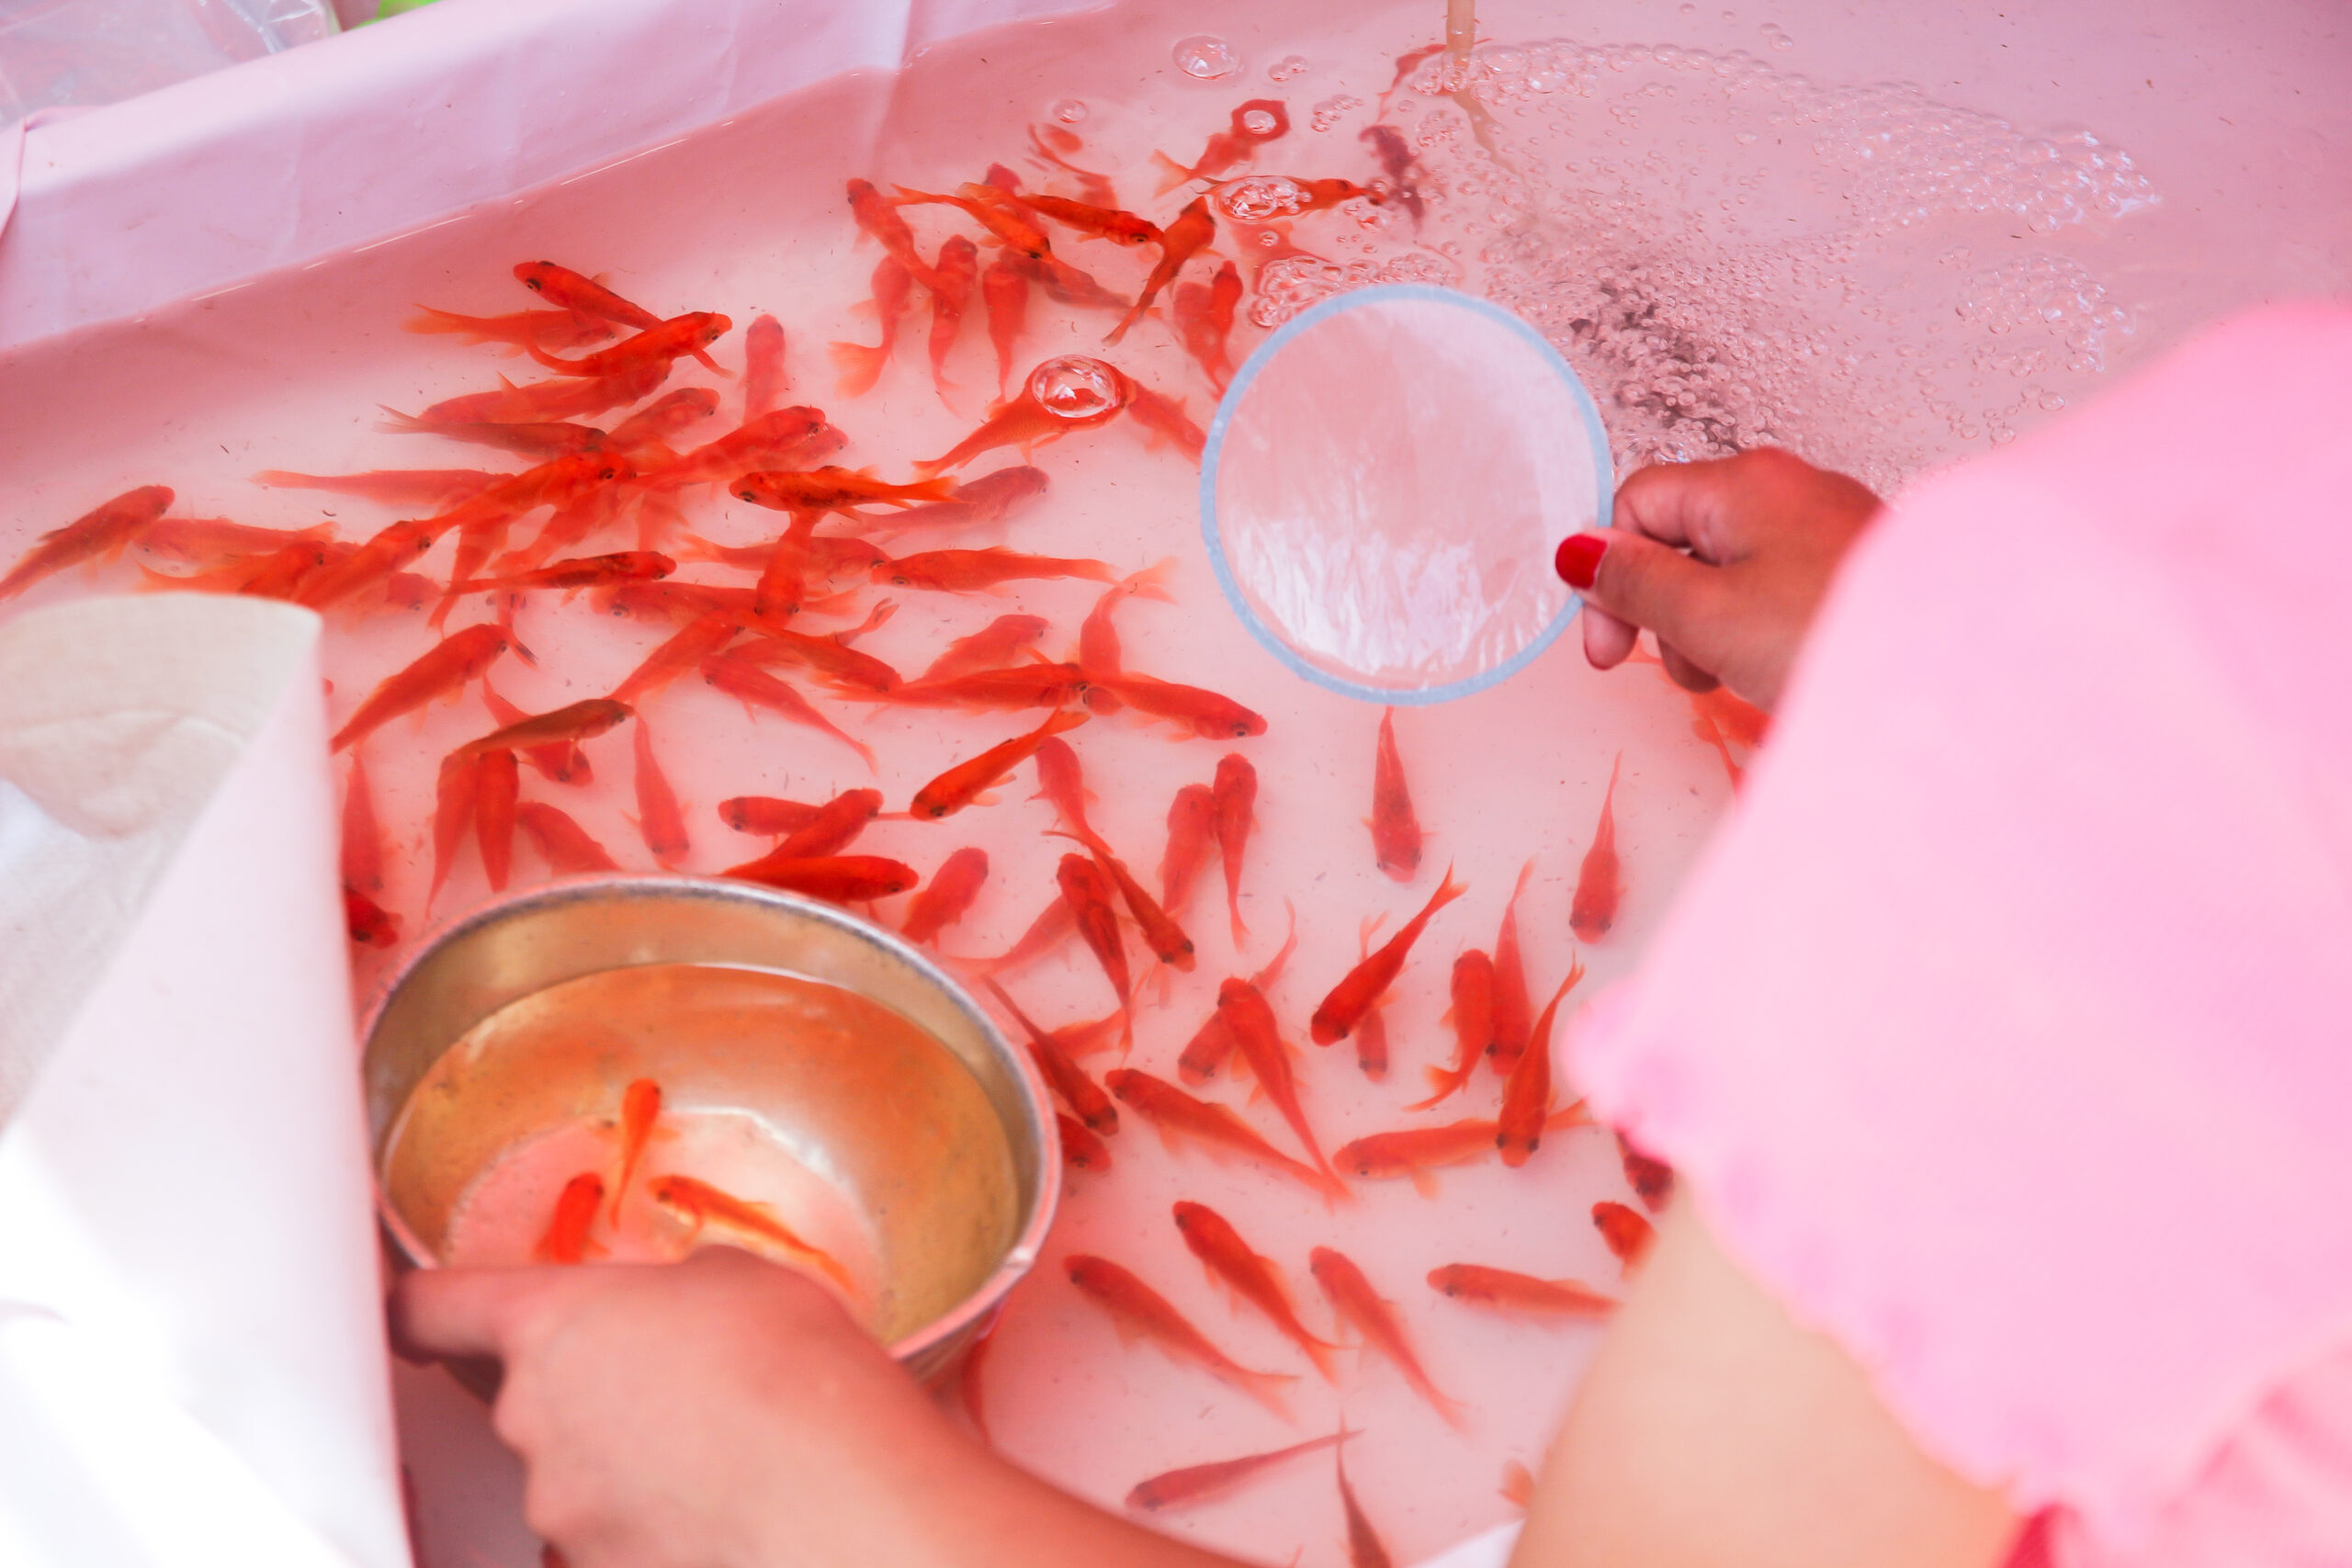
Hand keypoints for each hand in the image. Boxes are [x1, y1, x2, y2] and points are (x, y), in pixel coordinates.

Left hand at [390, 1250, 1236, 1567]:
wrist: (830, 1499)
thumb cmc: (791, 1377)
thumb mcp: (740, 1278)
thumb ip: (677, 1287)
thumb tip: (684, 1305)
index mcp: (553, 1326)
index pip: (440, 1308)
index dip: (419, 1307)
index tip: (406, 1312)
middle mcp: (533, 1422)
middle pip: (525, 1401)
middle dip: (587, 1391)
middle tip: (674, 1382)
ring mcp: (560, 1512)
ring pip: (575, 1479)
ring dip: (627, 1463)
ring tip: (722, 1450)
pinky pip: (612, 1540)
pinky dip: (652, 1525)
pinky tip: (720, 1507)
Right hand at [1555, 449, 1880, 710]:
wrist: (1956, 677)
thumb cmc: (1838, 636)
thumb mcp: (1705, 616)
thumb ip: (1632, 582)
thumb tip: (1580, 553)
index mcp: (1744, 483)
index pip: (1636, 504)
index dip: (1607, 572)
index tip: (1609, 645)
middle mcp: (1789, 491)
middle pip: (1682, 538)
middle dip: (1664, 609)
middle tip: (1682, 667)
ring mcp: (1827, 531)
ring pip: (1729, 572)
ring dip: (1711, 630)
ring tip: (1739, 675)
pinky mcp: (1854, 573)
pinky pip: (1776, 594)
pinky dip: (1760, 634)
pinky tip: (1781, 670)